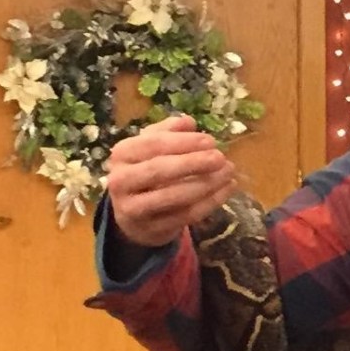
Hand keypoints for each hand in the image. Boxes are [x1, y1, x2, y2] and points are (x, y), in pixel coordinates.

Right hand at [105, 114, 236, 246]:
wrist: (134, 217)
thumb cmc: (146, 174)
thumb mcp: (150, 149)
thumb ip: (167, 132)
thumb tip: (188, 122)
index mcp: (122, 154)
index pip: (152, 144)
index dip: (183, 142)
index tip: (210, 141)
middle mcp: (121, 181)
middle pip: (159, 170)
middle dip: (193, 163)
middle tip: (220, 157)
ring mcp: (134, 208)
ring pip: (174, 196)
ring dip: (206, 184)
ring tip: (228, 172)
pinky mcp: (153, 228)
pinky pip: (186, 215)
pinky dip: (210, 202)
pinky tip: (226, 190)